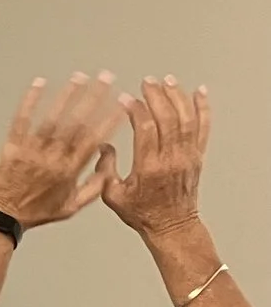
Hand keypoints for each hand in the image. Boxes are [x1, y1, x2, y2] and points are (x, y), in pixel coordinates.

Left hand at [0, 73, 122, 229]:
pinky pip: (22, 120)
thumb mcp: (70, 208)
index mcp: (70, 171)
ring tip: (80, 77)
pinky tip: (39, 84)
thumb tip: (109, 167)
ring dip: (68, 95)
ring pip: (53, 119)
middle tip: (106, 78)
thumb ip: (93, 187)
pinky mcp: (12, 148)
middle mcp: (53, 159)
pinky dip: (31, 101)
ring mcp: (32, 152)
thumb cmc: (33, 214)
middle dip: (94, 98)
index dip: (110, 119)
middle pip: (78, 123)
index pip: (95, 139)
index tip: (122, 102)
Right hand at [100, 75, 209, 240]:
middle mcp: (171, 159)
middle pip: (168, 118)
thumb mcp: (113, 196)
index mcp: (149, 168)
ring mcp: (188, 156)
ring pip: (187, 118)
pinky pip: (204, 127)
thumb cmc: (142, 214)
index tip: (126, 99)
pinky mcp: (198, 155)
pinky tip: (199, 92)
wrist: (172, 225)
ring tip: (167, 81)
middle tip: (147, 82)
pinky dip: (203, 107)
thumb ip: (106, 169)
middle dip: (157, 96)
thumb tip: (102, 146)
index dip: (136, 110)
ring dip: (177, 96)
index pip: (145, 129)